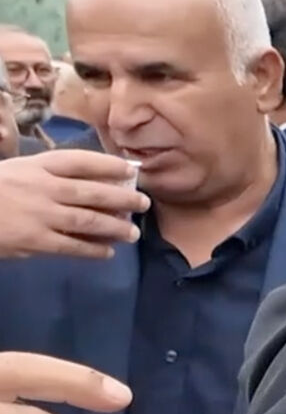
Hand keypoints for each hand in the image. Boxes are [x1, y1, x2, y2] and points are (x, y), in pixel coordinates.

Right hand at [0, 151, 146, 260]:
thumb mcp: (14, 170)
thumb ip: (43, 175)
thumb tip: (83, 182)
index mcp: (36, 166)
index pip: (81, 161)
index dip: (110, 165)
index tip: (131, 169)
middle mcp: (43, 187)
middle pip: (93, 192)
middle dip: (122, 198)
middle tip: (144, 203)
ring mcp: (41, 214)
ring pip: (88, 220)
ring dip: (114, 227)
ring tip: (132, 233)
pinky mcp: (35, 240)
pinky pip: (72, 246)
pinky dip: (93, 249)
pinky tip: (107, 252)